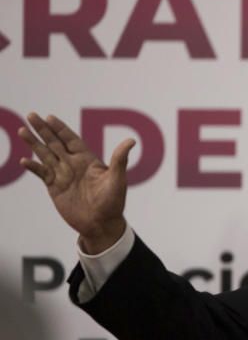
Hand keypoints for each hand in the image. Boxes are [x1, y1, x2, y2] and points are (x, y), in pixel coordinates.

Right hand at [19, 113, 135, 253]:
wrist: (101, 224)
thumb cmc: (113, 202)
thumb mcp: (117, 179)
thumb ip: (120, 160)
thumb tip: (132, 140)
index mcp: (87, 159)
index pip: (71, 139)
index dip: (60, 128)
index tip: (50, 117)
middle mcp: (73, 164)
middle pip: (55, 142)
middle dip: (43, 129)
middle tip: (31, 115)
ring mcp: (62, 175)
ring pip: (45, 155)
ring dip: (34, 144)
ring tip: (22, 131)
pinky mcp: (54, 187)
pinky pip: (42, 174)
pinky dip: (33, 167)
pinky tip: (24, 160)